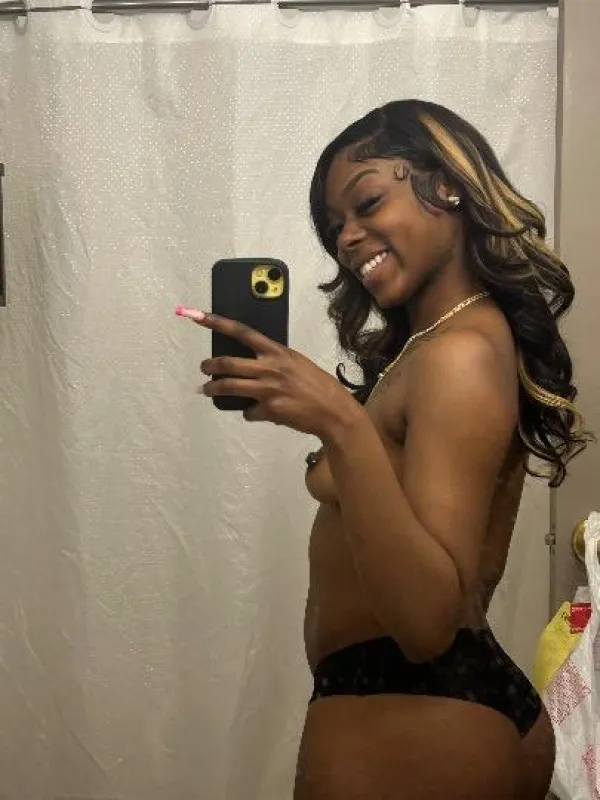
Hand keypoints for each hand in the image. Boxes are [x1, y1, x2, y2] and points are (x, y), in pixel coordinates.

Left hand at [176, 307, 363, 437]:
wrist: (333, 411)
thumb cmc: (316, 384)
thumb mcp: (295, 363)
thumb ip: (274, 361)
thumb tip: (251, 366)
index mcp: (277, 351)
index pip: (242, 332)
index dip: (217, 323)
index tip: (198, 316)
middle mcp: (270, 367)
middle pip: (227, 363)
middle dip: (209, 366)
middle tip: (204, 368)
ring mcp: (268, 389)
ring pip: (228, 387)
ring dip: (213, 388)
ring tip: (206, 389)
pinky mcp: (269, 410)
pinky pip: (248, 411)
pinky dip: (250, 412)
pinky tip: (259, 412)